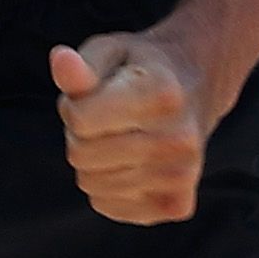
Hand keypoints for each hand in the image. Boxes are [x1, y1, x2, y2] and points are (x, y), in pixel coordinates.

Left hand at [50, 29, 219, 222]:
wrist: (197, 87)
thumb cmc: (141, 69)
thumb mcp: (110, 52)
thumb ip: (83, 65)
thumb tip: (61, 60)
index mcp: (162, 94)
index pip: (80, 120)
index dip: (73, 106)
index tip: (94, 95)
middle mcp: (179, 139)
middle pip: (81, 155)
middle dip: (81, 135)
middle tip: (108, 116)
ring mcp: (182, 177)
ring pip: (91, 184)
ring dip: (93, 161)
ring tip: (121, 135)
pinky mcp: (176, 205)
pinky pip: (106, 205)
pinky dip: (107, 187)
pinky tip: (131, 162)